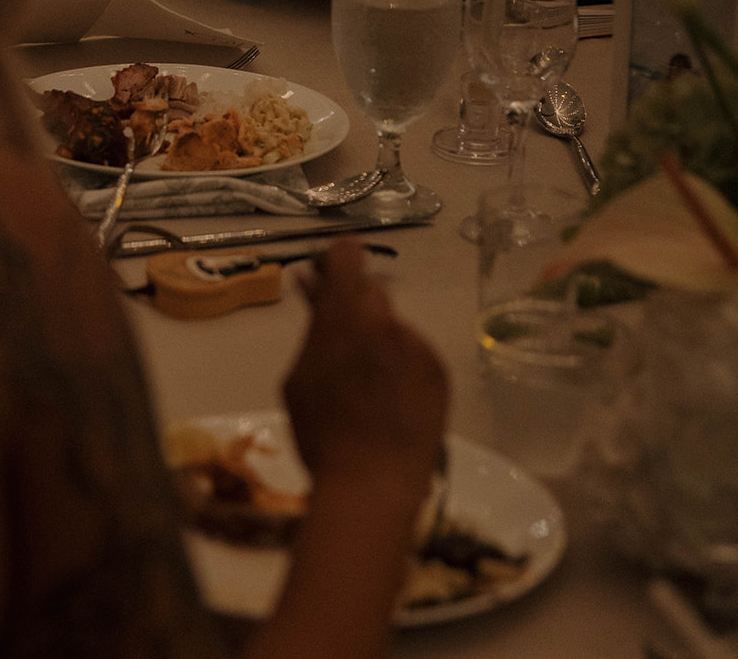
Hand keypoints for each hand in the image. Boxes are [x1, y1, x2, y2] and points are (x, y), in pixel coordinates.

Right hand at [283, 239, 447, 492]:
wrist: (373, 483)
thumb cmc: (322, 434)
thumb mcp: (298, 378)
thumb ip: (312, 329)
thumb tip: (313, 288)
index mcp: (345, 315)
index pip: (347, 255)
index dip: (336, 260)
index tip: (326, 274)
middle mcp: (386, 319)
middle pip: (370, 291)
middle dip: (353, 305)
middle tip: (340, 333)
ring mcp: (417, 344)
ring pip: (393, 327)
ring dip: (378, 341)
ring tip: (365, 384)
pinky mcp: (439, 371)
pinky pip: (415, 356)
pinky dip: (401, 367)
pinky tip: (390, 400)